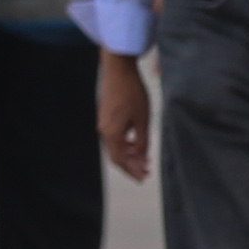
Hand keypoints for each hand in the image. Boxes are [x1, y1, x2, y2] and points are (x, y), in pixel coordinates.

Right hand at [98, 50, 152, 182]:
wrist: (118, 71)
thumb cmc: (132, 93)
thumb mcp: (143, 119)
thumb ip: (142, 140)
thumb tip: (142, 156)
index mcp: (112, 133)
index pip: (121, 160)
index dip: (132, 170)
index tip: (143, 177)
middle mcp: (104, 131)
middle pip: (116, 156)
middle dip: (131, 165)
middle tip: (145, 172)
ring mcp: (103, 123)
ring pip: (115, 147)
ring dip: (129, 155)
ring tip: (143, 159)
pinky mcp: (106, 116)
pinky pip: (114, 137)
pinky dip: (125, 144)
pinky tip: (136, 143)